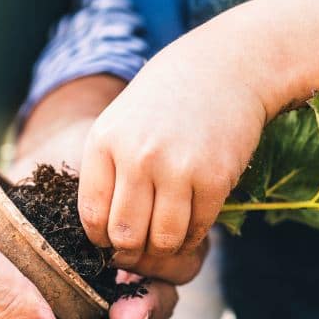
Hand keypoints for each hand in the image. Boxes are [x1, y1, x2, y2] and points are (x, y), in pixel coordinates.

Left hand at [78, 37, 267, 268]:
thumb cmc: (166, 100)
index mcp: (105, 141)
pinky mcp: (215, 178)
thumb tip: (102, 236)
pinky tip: (190, 224)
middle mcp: (137, 156)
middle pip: (125, 236)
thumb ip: (107, 171)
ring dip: (164, 249)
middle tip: (140, 248)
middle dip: (131, 251)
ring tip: (166, 238)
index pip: (92, 216)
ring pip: (163, 241)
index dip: (101, 239)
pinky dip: (193, 237)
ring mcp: (177, 168)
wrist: (226, 67)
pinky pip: (198, 230)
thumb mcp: (120, 123)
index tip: (112, 239)